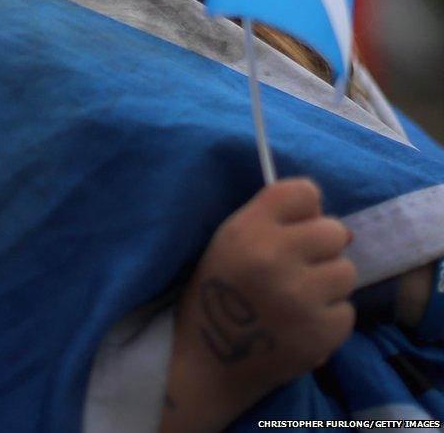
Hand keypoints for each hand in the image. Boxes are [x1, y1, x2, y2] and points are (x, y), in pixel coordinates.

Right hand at [160, 178, 356, 432]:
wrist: (208, 362)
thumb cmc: (218, 292)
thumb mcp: (229, 239)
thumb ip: (270, 218)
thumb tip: (324, 214)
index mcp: (249, 229)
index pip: (303, 192)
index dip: (304, 208)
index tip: (296, 225)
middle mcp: (276, 258)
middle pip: (334, 230)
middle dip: (322, 246)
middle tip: (303, 264)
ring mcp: (301, 298)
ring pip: (346, 271)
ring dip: (328, 283)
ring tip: (302, 296)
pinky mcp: (320, 335)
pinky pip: (346, 311)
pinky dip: (329, 318)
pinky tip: (303, 323)